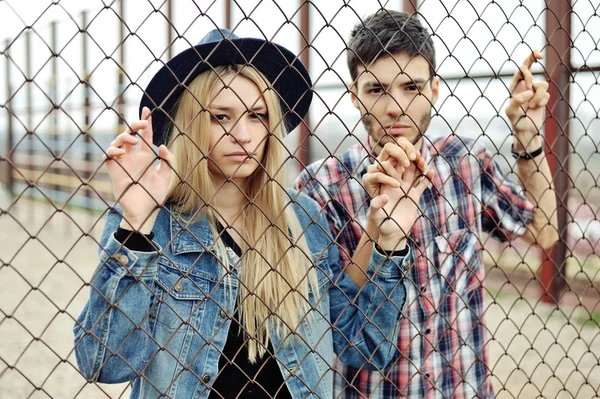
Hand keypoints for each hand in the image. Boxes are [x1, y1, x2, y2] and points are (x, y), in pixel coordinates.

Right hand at [104, 107, 173, 232]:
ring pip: (118, 143)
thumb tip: (162, 146)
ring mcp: (123, 164)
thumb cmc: (155, 195)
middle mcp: (134, 158)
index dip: (145, 123)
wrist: (145, 212)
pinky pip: (108, 157)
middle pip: (130, 135)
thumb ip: (168, 161)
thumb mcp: (167, 177)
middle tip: (141, 124)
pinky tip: (119, 151)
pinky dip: (111, 151)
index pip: (145, 136)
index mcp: (146, 157)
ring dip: (123, 137)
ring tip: (132, 140)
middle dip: (134, 126)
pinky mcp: (115, 172)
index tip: (147, 110)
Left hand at [362, 142, 433, 250]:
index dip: (393, 163)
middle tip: (414, 154)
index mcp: (386, 187)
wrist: (393, 234)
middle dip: (407, 159)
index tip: (400, 160)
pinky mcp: (414, 196)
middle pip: (402, 167)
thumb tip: (383, 197)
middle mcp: (396, 185)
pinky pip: (422, 184)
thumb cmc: (382, 225)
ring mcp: (406, 189)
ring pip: (413, 172)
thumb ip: (376, 206)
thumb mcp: (376, 216)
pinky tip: (431, 171)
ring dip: (418, 165)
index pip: (388, 170)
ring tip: (423, 161)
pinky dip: (427, 178)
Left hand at [505, 50, 549, 150]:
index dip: (530, 58)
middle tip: (528, 89)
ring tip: (530, 106)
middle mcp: (524, 85)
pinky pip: (547, 94)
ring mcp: (534, 90)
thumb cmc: (516, 121)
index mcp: (514, 85)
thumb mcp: (511, 112)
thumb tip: (528, 91)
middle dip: (532, 78)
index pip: (522, 67)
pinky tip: (536, 108)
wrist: (526, 131)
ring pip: (543, 85)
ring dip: (538, 97)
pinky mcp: (542, 96)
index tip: (539, 56)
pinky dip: (542, 102)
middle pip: (532, 67)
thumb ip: (516, 101)